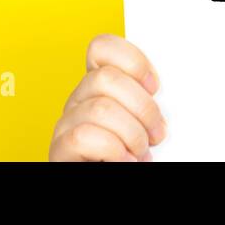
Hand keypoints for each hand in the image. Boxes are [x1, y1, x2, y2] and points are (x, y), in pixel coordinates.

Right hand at [48, 34, 166, 160]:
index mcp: (100, 85)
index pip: (102, 47)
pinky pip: (83, 136)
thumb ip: (145, 98)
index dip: (133, 61)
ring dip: (132, 134)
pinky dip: (114, 150)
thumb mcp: (144, 118)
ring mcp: (66, 123)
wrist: (116, 177)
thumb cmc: (134, 151)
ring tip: (141, 152)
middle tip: (156, 132)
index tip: (155, 87)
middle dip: (142, 107)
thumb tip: (164, 92)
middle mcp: (79, 98)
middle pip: (106, 77)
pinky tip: (125, 160)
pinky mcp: (60, 149)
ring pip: (100, 108)